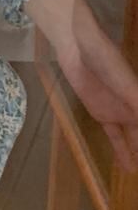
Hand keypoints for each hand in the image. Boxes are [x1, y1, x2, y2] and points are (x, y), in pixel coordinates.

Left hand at [35, 0, 137, 171]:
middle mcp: (134, 106)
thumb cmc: (106, 60)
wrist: (78, 46)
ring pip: (133, 137)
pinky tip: (127, 163)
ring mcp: (118, 110)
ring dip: (137, 153)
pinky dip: (121, 150)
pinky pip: (115, 136)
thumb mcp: (129, 86)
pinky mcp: (101, 113)